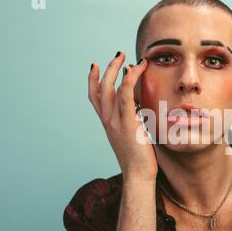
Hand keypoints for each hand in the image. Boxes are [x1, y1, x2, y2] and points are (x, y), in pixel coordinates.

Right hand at [88, 52, 157, 181]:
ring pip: (110, 88)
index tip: (95, 65)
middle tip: (118, 55)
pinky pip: (125, 97)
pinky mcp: (127, 123)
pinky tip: (133, 70)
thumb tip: (140, 110)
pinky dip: (128, 80)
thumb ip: (131, 122)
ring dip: (117, 69)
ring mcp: (115, 122)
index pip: (94, 97)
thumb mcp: (132, 137)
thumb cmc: (139, 158)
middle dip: (108, 68)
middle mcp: (107, 121)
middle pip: (100, 88)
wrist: (138, 175)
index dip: (92, 79)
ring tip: (126, 56)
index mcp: (107, 123)